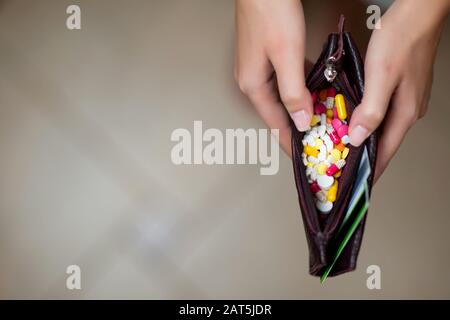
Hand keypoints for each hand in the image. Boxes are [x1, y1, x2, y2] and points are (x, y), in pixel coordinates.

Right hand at [235, 0, 311, 155]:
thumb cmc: (270, 11)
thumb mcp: (286, 55)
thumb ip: (293, 91)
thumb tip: (300, 120)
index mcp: (253, 85)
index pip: (274, 125)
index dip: (290, 143)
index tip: (304, 158)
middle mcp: (252, 80)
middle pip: (278, 113)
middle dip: (299, 127)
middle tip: (319, 139)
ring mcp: (258, 68)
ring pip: (283, 97)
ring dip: (302, 107)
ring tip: (322, 118)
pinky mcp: (267, 56)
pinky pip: (285, 81)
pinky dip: (301, 89)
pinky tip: (316, 89)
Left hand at [348, 0, 449, 181]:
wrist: (417, 14)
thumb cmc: (401, 40)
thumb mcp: (381, 76)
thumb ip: (371, 110)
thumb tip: (360, 138)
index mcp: (405, 113)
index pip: (386, 152)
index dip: (371, 170)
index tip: (357, 186)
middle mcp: (408, 111)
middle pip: (384, 143)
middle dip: (365, 158)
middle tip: (345, 169)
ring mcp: (406, 100)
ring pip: (382, 129)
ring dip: (365, 141)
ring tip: (346, 150)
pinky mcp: (401, 90)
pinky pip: (382, 115)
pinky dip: (367, 123)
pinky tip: (355, 122)